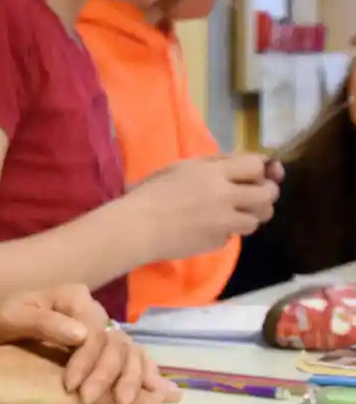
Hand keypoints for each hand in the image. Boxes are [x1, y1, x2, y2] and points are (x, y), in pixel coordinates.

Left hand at [0, 285, 173, 403]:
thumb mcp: (9, 319)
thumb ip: (44, 323)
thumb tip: (83, 336)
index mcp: (72, 298)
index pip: (94, 331)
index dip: (88, 360)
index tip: (72, 386)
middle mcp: (91, 310)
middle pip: (115, 342)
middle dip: (108, 374)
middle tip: (91, 400)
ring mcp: (97, 327)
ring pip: (129, 350)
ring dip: (132, 377)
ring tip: (127, 402)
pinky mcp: (98, 345)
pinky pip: (129, 357)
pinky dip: (142, 373)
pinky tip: (154, 391)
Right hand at [122, 153, 280, 262]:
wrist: (136, 227)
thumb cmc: (150, 193)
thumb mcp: (180, 168)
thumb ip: (213, 164)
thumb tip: (241, 163)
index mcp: (213, 173)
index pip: (257, 166)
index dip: (261, 170)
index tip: (256, 175)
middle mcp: (224, 195)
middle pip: (267, 194)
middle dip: (266, 194)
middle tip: (256, 197)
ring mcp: (224, 221)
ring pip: (257, 219)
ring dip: (249, 216)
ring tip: (234, 215)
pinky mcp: (218, 241)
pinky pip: (233, 235)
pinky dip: (225, 232)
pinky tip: (207, 229)